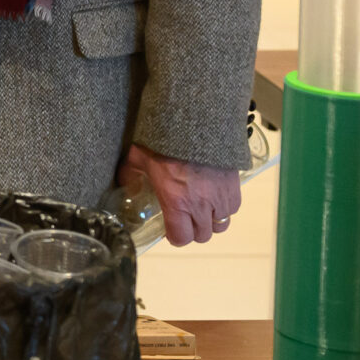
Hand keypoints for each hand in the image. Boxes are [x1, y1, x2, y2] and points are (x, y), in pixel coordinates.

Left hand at [116, 144, 243, 246]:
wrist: (198, 121)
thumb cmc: (165, 140)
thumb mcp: (139, 157)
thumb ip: (131, 174)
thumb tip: (124, 183)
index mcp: (176, 202)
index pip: (181, 237)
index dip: (175, 237)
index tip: (171, 231)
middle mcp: (201, 205)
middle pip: (203, 235)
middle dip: (193, 230)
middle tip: (185, 219)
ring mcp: (221, 197)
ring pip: (221, 224)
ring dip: (211, 221)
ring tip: (201, 209)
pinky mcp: (235, 186)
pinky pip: (233, 208)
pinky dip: (225, 207)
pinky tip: (214, 196)